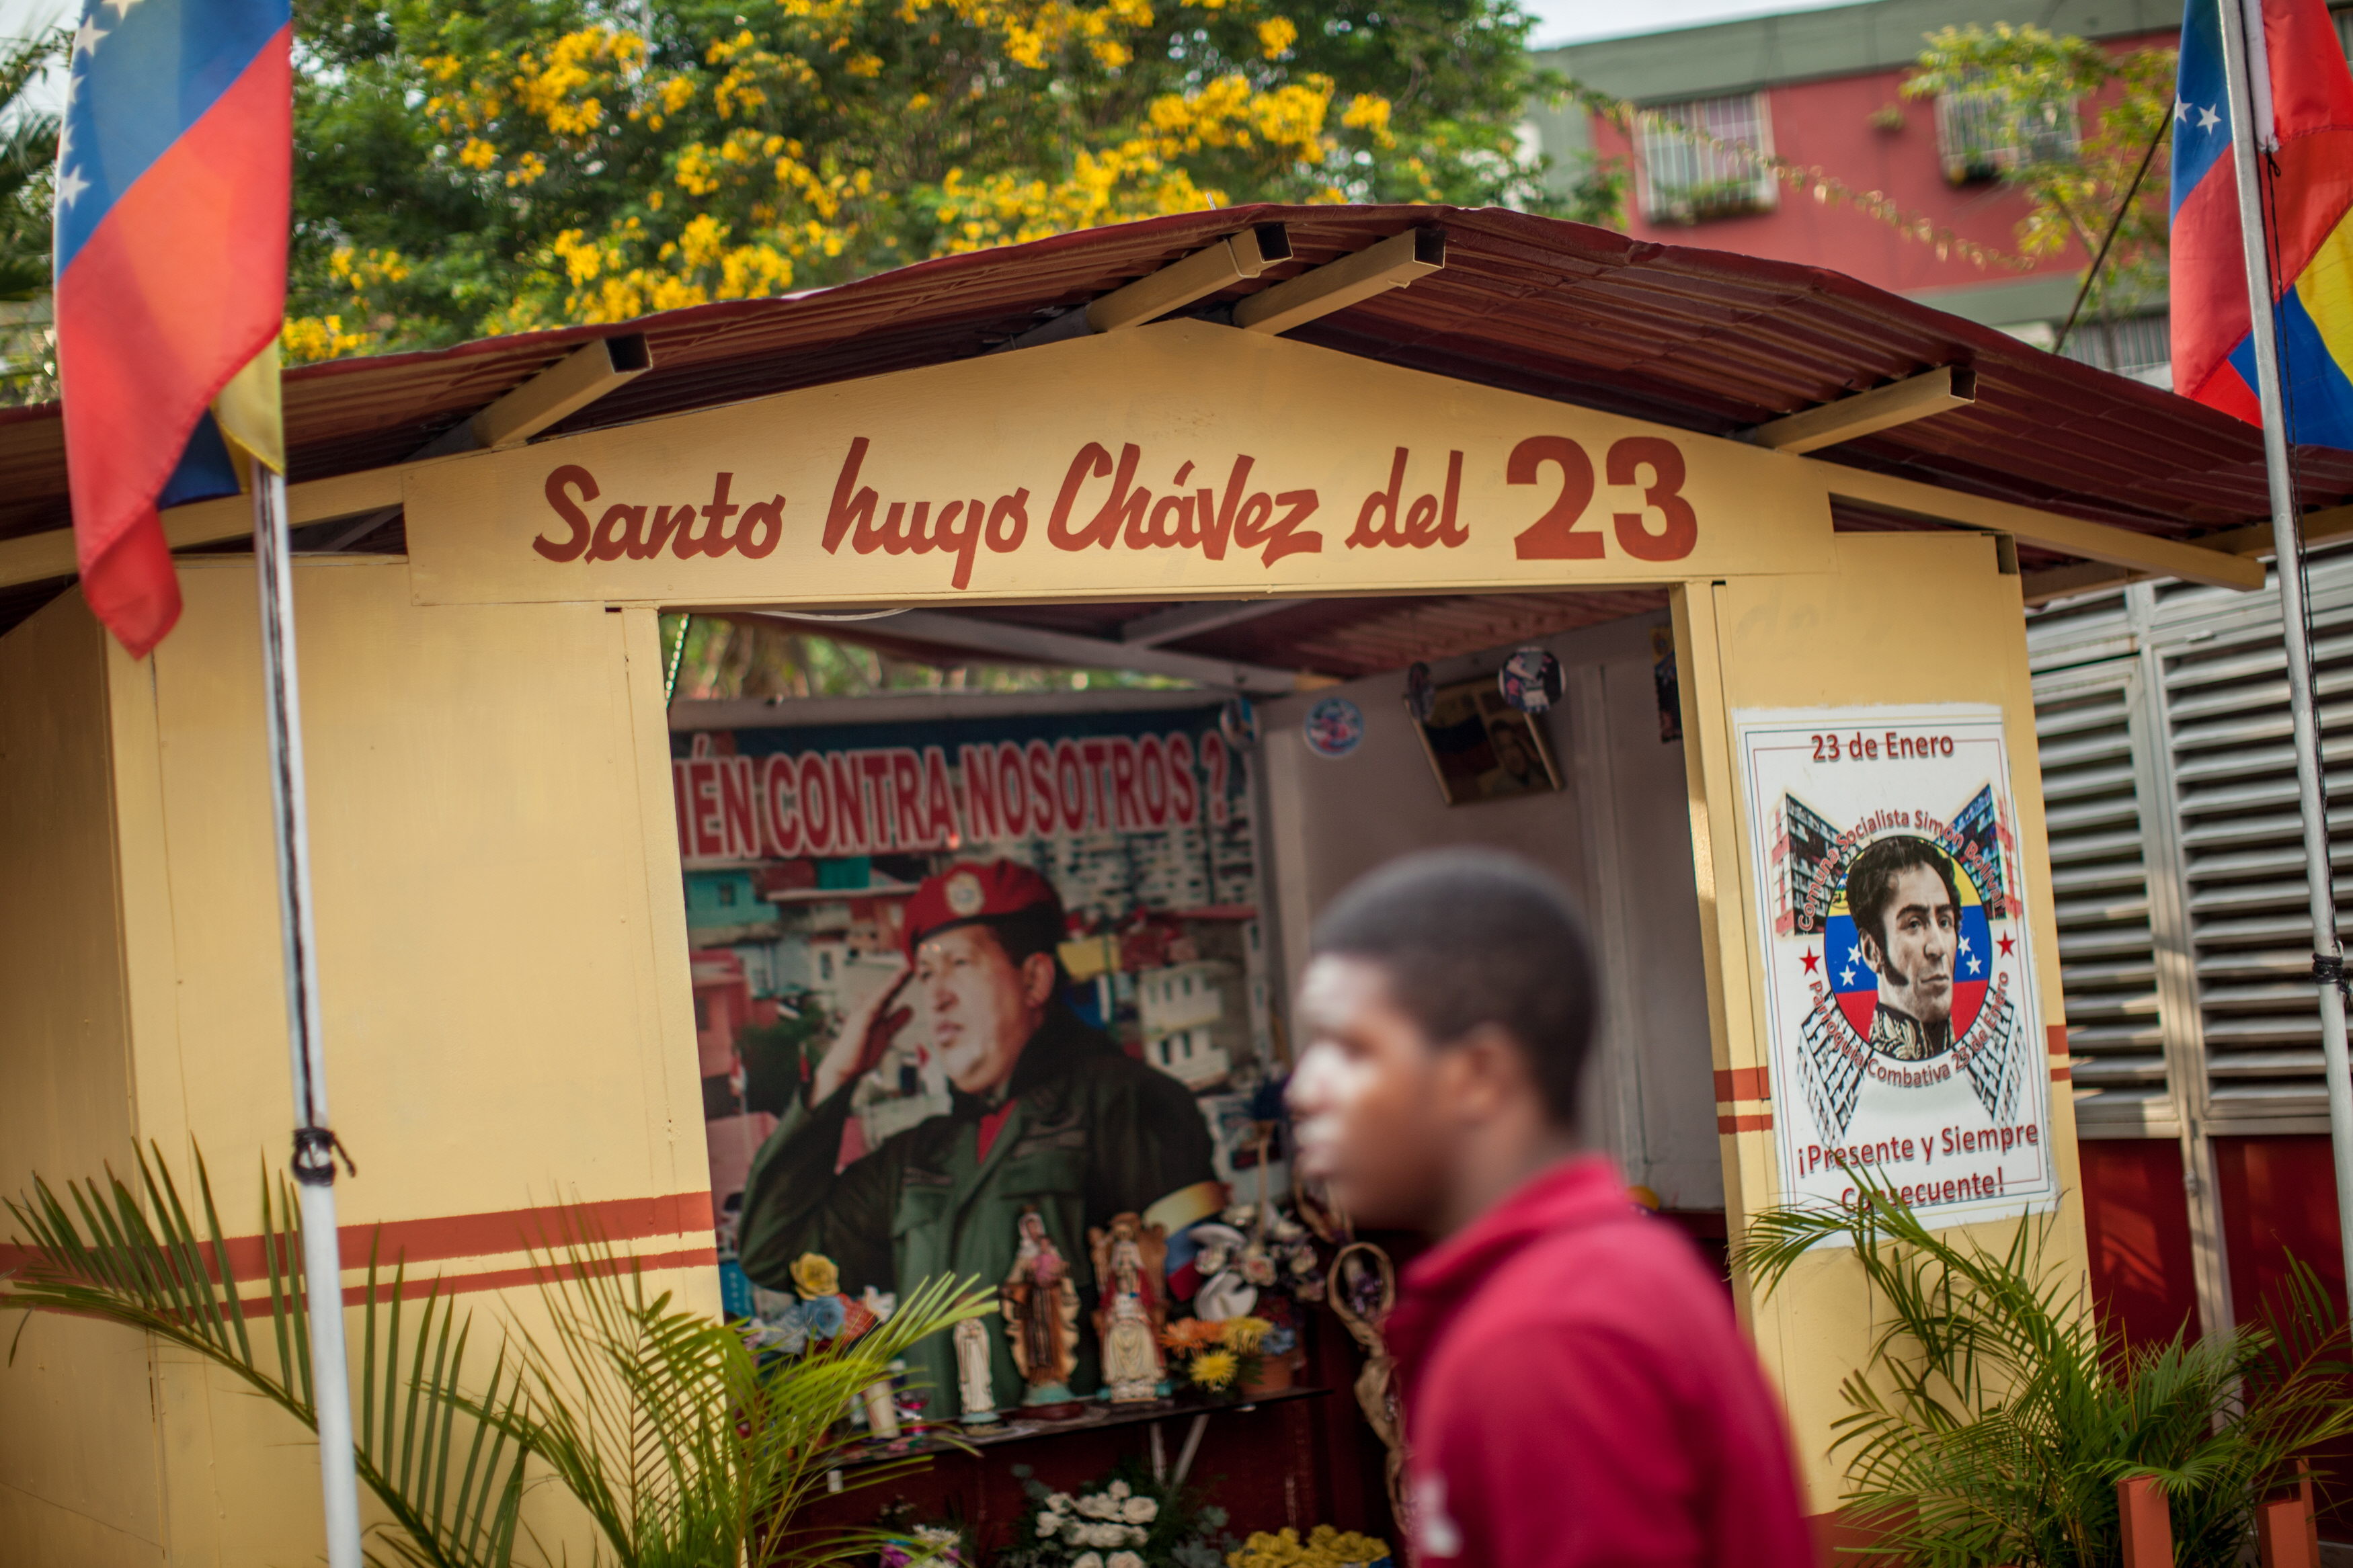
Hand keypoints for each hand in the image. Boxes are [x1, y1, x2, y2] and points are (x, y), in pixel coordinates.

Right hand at [810, 962, 912, 1105]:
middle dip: (898, 979)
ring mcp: (862, 1015)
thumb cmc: (861, 1053)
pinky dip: (883, 996)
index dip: (899, 983)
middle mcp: (867, 1010)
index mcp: (874, 1012)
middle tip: (910, 965)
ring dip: (893, 983)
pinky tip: (893, 988)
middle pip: (885, 992)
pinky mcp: (859, 1022)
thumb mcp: (885, 1034)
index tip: (909, 970)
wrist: (843, 1070)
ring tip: (905, 971)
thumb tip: (910, 1006)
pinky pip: (873, 1006)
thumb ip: (896, 1021)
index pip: (888, 995)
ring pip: (880, 995)